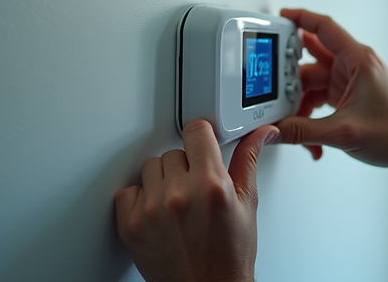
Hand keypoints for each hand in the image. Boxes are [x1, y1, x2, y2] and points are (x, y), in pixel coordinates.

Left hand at [114, 119, 279, 281]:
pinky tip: (158, 214)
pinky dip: (139, 200)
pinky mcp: (130, 225)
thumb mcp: (247, 204)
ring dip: (162, 181)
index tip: (202, 146)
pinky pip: (127, 192)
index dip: (201, 138)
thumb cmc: (230, 256)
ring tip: (178, 204)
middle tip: (196, 190)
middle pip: (173, 152)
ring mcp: (151, 210)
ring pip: (150, 168)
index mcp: (211, 184)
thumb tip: (260, 134)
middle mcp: (179, 194)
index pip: (196, 131)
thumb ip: (248, 161)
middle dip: (185, 167)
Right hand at [277, 8, 387, 165]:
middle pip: (310, 61)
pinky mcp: (349, 98)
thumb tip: (274, 129)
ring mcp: (350, 83)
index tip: (280, 18)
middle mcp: (353, 67)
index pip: (323, 28)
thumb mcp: (344, 132)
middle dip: (289, 77)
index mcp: (358, 60)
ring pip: (312, 84)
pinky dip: (311, 117)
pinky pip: (319, 100)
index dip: (299, 19)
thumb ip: (303, 131)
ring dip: (300, 105)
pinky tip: (312, 138)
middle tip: (271, 88)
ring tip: (294, 124)